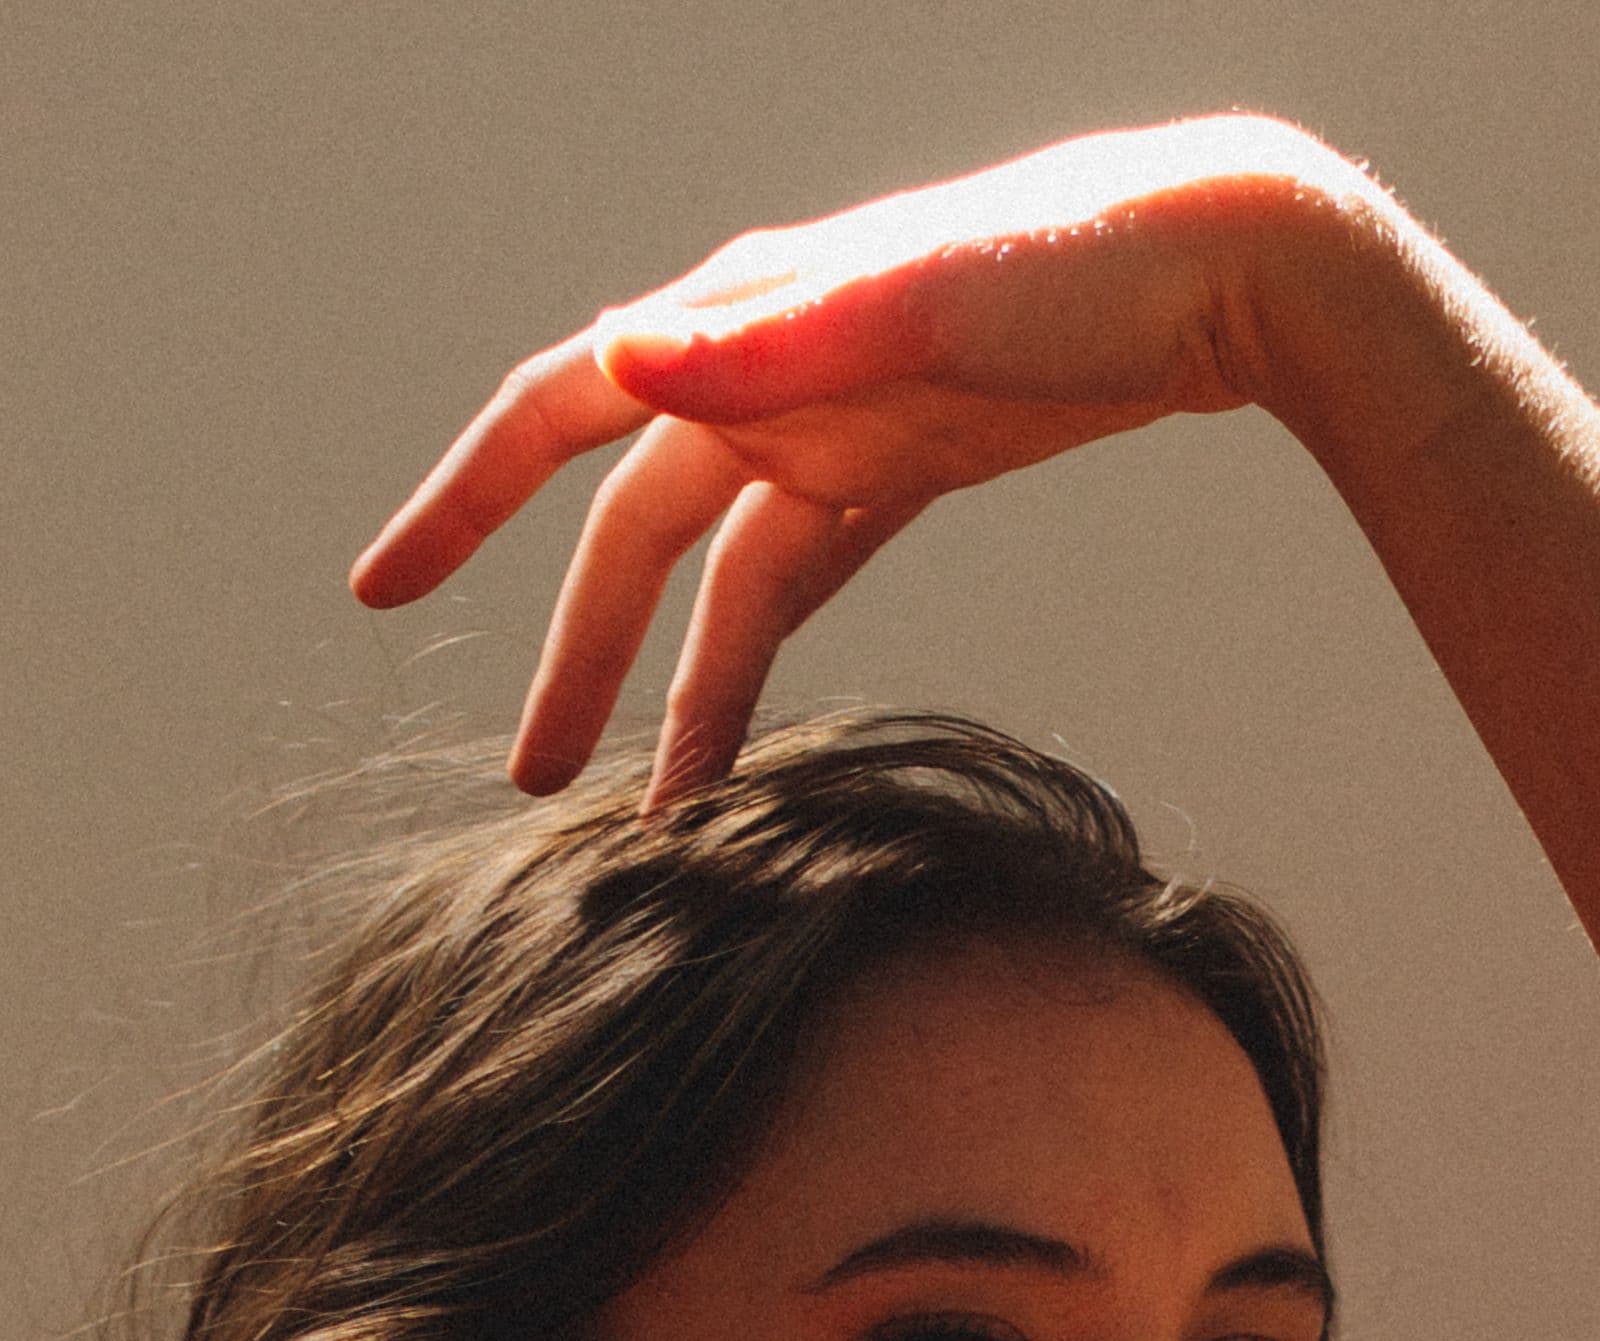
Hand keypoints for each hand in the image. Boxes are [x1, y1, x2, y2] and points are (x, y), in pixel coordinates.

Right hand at [348, 117, 1385, 800]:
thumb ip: (772, 342)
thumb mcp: (920, 303)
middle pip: (627, 531)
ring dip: (669, 695)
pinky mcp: (897, 471)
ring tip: (637, 821)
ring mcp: (828, 425)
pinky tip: (735, 764)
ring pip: (710, 584)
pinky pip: (794, 592)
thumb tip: (627, 364)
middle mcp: (763, 370)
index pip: (559, 411)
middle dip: (570, 653)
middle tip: (524, 783)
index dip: (464, 500)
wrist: (1217, 260)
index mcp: (743, 316)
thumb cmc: (1077, 263)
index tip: (382, 588)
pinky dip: (756, 676)